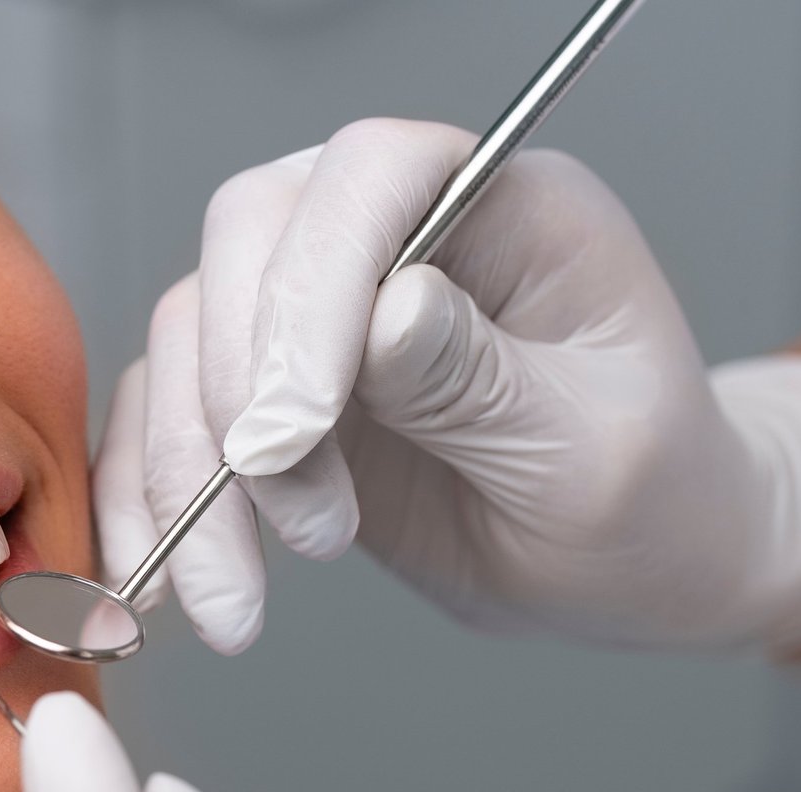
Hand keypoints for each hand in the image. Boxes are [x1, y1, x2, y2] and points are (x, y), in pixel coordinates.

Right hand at [93, 119, 800, 654]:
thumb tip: (385, 312)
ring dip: (188, 477)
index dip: (308, 291)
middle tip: (293, 522)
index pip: (369, 181)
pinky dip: (148, 503)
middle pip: (245, 248)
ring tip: (239, 601)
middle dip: (238, 397)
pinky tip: (165, 584)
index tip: (292, 433)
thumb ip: (484, 381)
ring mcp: (319, 314)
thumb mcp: (595, 453)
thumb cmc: (652, 497)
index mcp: (501, 205)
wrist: (629, 568)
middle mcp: (395, 236)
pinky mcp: (269, 399)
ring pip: (186, 345)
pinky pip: (167, 423)